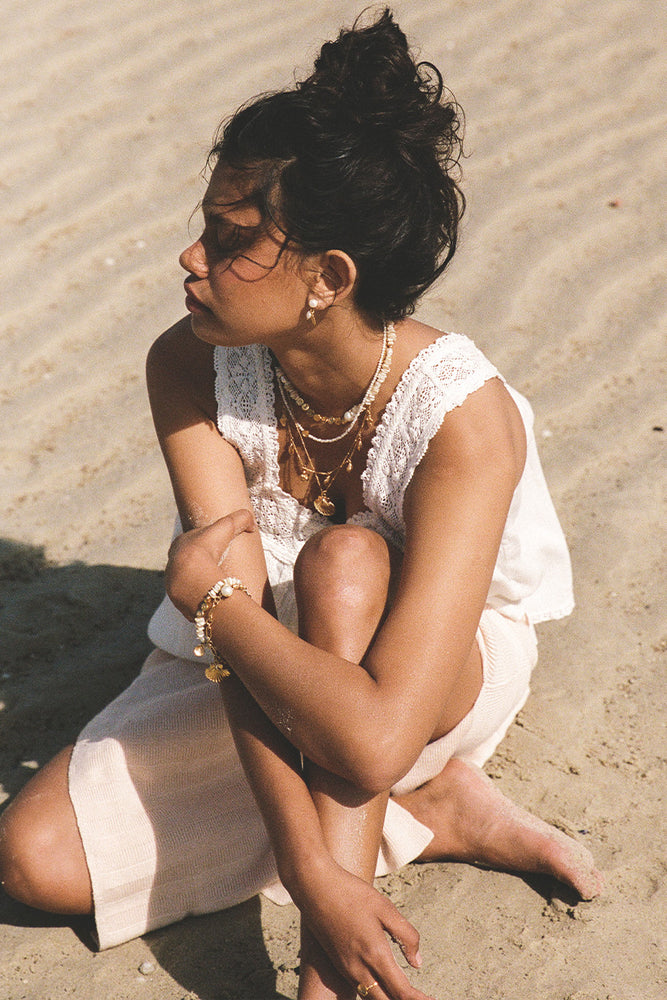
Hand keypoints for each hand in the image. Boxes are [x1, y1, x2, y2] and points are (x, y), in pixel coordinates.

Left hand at [165, 508, 255, 619]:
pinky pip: (190, 593)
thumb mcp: (227, 527)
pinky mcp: (177, 596)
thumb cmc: (206, 549)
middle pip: (189, 559)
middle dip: (200, 561)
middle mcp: (173, 560)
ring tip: (214, 583)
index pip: (193, 539)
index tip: (218, 546)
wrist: (191, 577)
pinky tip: (209, 595)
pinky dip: (198, 593)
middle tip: (216, 566)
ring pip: (188, 577)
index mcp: (181, 542)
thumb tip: (252, 525)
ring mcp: (173, 579)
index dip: (206, 541)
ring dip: (198, 579)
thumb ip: (241, 518)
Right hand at [294, 857, 435, 999]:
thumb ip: (406, 936)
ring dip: (390, 999)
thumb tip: (417, 963)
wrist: (315, 888)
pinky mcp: (339, 963)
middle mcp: (359, 968)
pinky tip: (385, 985)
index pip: (401, 992)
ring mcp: (347, 968)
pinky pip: (361, 988)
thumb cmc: (352, 893)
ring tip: (406, 994)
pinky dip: (376, 993)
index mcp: (375, 954)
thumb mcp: (385, 908)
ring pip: (372, 997)